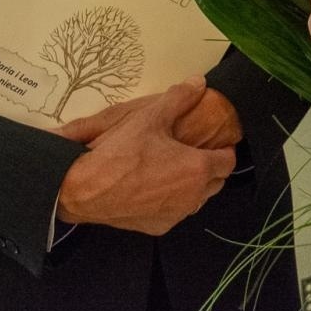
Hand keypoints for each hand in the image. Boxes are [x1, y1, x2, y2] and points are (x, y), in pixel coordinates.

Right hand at [56, 76, 235, 234]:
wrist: (82, 188)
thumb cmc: (119, 153)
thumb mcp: (150, 117)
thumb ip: (178, 98)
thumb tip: (197, 82)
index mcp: (197, 169)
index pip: (228, 161)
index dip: (225, 149)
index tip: (217, 142)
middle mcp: (192, 196)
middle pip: (216, 182)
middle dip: (212, 168)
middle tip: (198, 153)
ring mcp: (174, 215)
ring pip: (197, 200)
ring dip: (195, 187)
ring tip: (178, 170)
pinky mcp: (156, 228)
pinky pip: (175, 214)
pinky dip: (173, 202)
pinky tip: (157, 189)